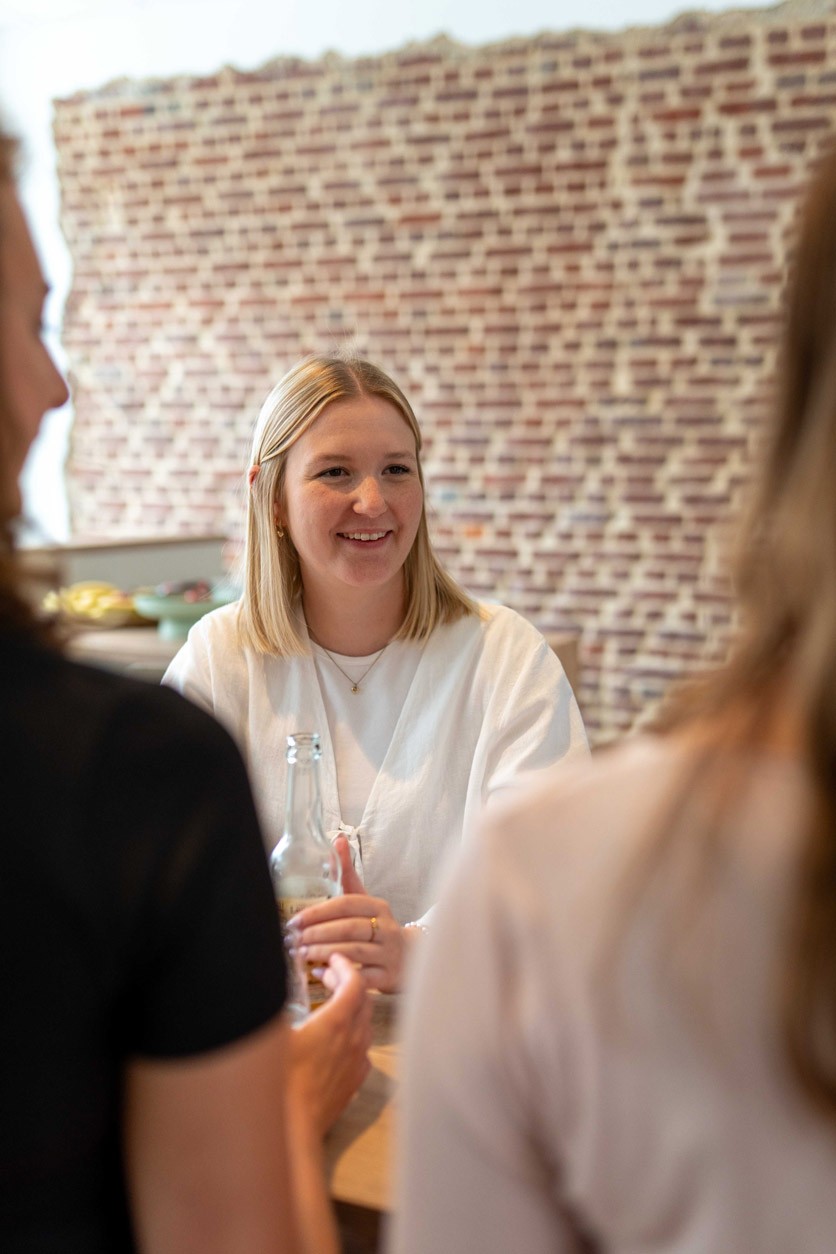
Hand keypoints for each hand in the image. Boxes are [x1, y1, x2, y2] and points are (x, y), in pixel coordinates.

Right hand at [286, 952, 371, 1135]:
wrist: (290, 1131)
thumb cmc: (278, 1082)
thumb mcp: (271, 1033)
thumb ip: (273, 1004)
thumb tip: (269, 986)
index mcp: (337, 1022)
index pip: (353, 982)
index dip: (344, 966)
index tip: (332, 959)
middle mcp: (354, 1041)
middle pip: (362, 1000)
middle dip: (347, 982)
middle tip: (327, 976)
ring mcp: (356, 1064)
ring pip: (365, 1025)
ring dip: (352, 1009)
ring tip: (331, 1006)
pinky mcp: (353, 1084)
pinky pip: (362, 1051)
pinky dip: (353, 1036)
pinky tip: (337, 1041)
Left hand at [288, 835, 408, 993]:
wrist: (410, 957)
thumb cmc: (377, 926)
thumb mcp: (364, 900)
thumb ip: (347, 873)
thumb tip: (337, 839)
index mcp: (378, 906)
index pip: (347, 904)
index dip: (319, 912)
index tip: (295, 920)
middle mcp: (387, 928)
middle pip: (348, 928)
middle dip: (317, 934)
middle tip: (294, 940)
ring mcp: (390, 953)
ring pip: (353, 952)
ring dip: (323, 953)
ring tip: (301, 955)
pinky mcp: (389, 977)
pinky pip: (361, 977)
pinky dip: (337, 975)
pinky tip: (319, 973)